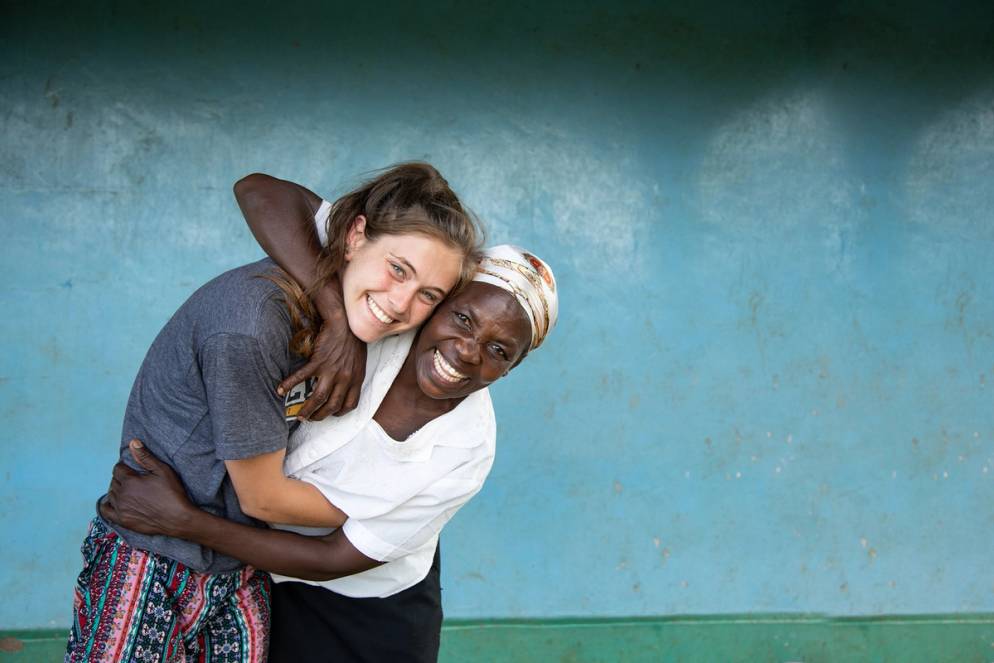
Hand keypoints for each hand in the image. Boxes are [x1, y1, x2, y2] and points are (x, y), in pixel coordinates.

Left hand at [99, 440, 193, 537]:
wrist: (177, 518)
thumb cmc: (172, 493)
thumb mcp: (162, 471)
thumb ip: (145, 457)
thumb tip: (133, 442)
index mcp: (130, 481)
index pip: (118, 469)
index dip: (125, 466)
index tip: (132, 468)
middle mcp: (122, 494)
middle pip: (114, 481)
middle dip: (121, 477)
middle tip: (133, 478)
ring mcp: (121, 508)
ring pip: (111, 494)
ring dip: (117, 489)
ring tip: (128, 489)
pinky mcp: (122, 520)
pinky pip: (106, 511)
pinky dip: (107, 505)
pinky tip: (114, 502)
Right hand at [278, 283, 365, 419]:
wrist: (344, 322)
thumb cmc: (352, 339)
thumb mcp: (359, 361)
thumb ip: (352, 375)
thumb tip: (344, 385)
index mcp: (356, 378)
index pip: (350, 404)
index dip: (339, 413)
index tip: (331, 414)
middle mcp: (345, 377)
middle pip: (332, 405)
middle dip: (320, 416)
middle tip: (310, 419)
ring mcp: (332, 370)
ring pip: (318, 397)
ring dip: (307, 409)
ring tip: (299, 416)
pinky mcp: (318, 361)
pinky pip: (301, 377)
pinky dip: (289, 385)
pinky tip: (280, 391)